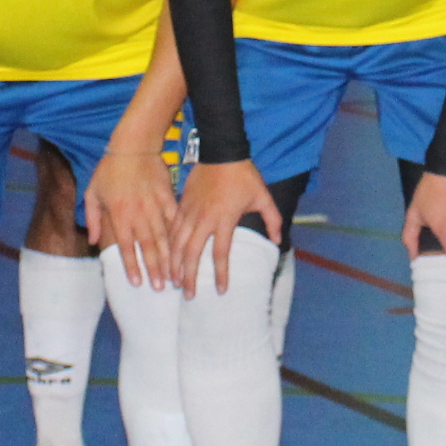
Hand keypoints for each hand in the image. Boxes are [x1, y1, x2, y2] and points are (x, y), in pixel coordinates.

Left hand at [85, 147, 179, 288]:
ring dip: (168, 257)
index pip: (126, 246)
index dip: (132, 265)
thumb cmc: (109, 169)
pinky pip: (174, 218)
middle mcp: (138, 213)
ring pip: (163, 236)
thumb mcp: (92, 192)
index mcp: (119, 214)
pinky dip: (179, 234)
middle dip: (155, 268)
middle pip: (147, 246)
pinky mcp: (168, 196)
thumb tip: (92, 242)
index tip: (138, 283)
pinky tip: (185, 246)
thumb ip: (92, 218)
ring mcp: (155, 205)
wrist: (133, 145)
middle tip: (161, 287)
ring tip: (174, 274)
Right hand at [166, 156, 277, 294]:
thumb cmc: (243, 175)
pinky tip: (167, 256)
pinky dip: (168, 244)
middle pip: (192, 253)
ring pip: (177, 243)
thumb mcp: (263, 197)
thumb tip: (278, 241)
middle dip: (189, 276)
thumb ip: (272, 220)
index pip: (220, 253)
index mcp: (224, 219)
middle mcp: (204, 219)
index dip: (220, 274)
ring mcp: (190, 212)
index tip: (221, 290)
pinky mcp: (181, 204)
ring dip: (174, 263)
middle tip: (188, 295)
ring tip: (173, 281)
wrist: (221, 151)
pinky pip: (172, 229)